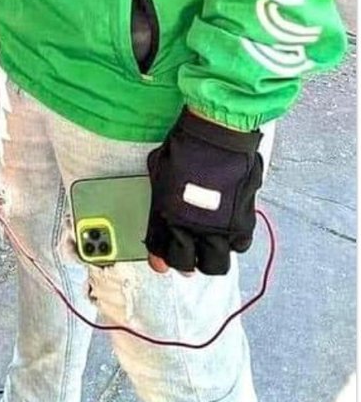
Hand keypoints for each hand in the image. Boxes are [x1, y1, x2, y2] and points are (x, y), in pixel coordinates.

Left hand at [146, 109, 262, 276]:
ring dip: (211, 257)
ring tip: (209, 246)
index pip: (161, 251)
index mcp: (168, 216)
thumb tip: (162, 212)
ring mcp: (219, 228)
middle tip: (189, 254)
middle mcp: (193, 228)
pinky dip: (234, 241)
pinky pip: (240, 245)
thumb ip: (161, 199)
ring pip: (216, 264)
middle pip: (188, 266)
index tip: (161, 261)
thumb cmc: (186, 145)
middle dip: (186, 262)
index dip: (160, 258)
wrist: (216, 135)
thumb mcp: (160, 172)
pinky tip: (228, 229)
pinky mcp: (242, 222)